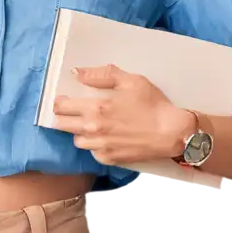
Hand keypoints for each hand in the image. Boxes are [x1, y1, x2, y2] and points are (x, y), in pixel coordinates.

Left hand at [51, 64, 196, 167]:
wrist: (172, 133)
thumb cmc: (153, 104)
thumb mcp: (130, 81)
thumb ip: (102, 75)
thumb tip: (77, 72)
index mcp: (95, 108)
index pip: (62, 107)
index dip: (59, 102)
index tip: (62, 100)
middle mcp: (93, 129)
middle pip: (62, 125)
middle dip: (63, 117)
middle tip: (71, 112)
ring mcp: (100, 147)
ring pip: (76, 140)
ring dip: (78, 132)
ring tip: (89, 125)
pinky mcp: (109, 159)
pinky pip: (92, 152)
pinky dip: (94, 145)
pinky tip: (104, 138)